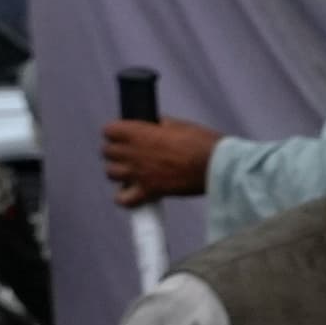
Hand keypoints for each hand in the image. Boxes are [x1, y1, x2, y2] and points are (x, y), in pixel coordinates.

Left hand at [99, 119, 219, 206]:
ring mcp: (139, 173)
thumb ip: (159, 125)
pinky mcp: (149, 191)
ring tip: (132, 171)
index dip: (116, 131)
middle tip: (130, 152)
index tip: (125, 134)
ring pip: (110, 173)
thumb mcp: (181, 124)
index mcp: (139, 133)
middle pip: (106, 151)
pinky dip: (124, 198)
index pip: (109, 130)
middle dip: (116, 151)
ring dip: (119, 171)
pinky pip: (123, 200)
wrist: (219, 167)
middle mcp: (133, 153)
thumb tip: (153, 126)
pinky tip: (132, 192)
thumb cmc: (204, 143)